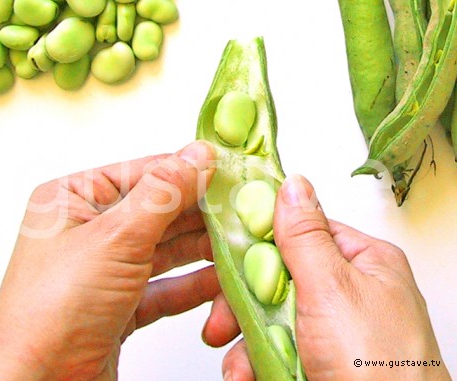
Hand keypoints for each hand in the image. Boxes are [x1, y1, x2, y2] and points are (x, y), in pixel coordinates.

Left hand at [0, 141, 217, 380]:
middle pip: (159, 213)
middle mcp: (88, 231)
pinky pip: (165, 286)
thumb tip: (199, 154)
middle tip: (242, 213)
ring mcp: (106, 270)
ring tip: (236, 246)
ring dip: (202, 251)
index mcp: (73, 200)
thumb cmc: (53, 310)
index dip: (189, 172)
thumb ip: (163, 194)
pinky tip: (219, 281)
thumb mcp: (115, 238)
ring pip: (166, 251)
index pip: (144, 174)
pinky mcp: (121, 305)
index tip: (230, 172)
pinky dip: (193, 285)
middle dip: (201, 216)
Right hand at [203, 175, 450, 380]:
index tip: (224, 251)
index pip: (301, 233)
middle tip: (220, 321)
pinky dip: (256, 362)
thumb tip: (293, 186)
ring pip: (270, 317)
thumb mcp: (332, 289)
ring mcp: (331, 329)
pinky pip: (276, 347)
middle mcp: (347, 293)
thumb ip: (304, 237)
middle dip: (243, 302)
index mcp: (362, 263)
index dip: (260, 241)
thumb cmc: (378, 367)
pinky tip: (249, 373)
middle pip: (278, 278)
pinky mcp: (317, 359)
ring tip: (238, 364)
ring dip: (246, 340)